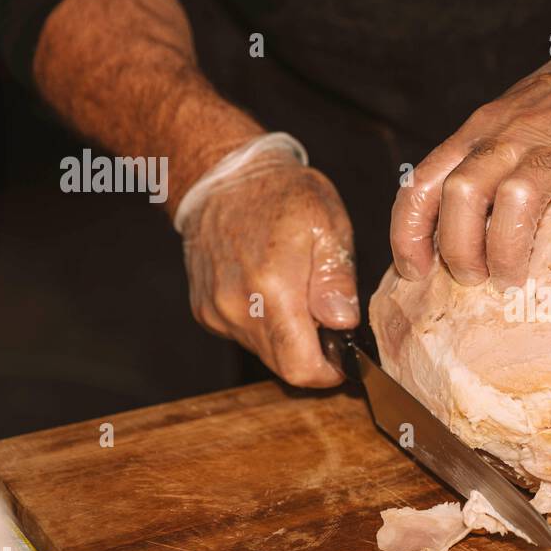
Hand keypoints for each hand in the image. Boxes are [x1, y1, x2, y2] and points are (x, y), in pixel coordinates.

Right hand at [180, 159, 358, 386]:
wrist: (222, 176)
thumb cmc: (281, 194)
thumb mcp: (327, 225)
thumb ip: (336, 279)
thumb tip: (343, 322)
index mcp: (273, 287)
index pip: (300, 366)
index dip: (328, 373)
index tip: (345, 361)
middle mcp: (237, 307)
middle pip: (283, 366)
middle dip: (313, 355)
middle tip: (329, 321)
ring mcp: (216, 311)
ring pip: (264, 353)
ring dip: (289, 339)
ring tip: (300, 296)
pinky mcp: (205, 310)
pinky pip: (244, 336)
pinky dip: (265, 325)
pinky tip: (272, 291)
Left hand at [391, 25, 550, 289]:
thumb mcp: (509, 118)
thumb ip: (484, 159)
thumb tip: (460, 230)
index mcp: (483, 130)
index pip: (424, 180)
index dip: (408, 233)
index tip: (414, 271)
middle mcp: (514, 134)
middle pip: (463, 193)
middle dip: (459, 249)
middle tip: (474, 281)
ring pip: (517, 199)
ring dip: (508, 250)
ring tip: (515, 283)